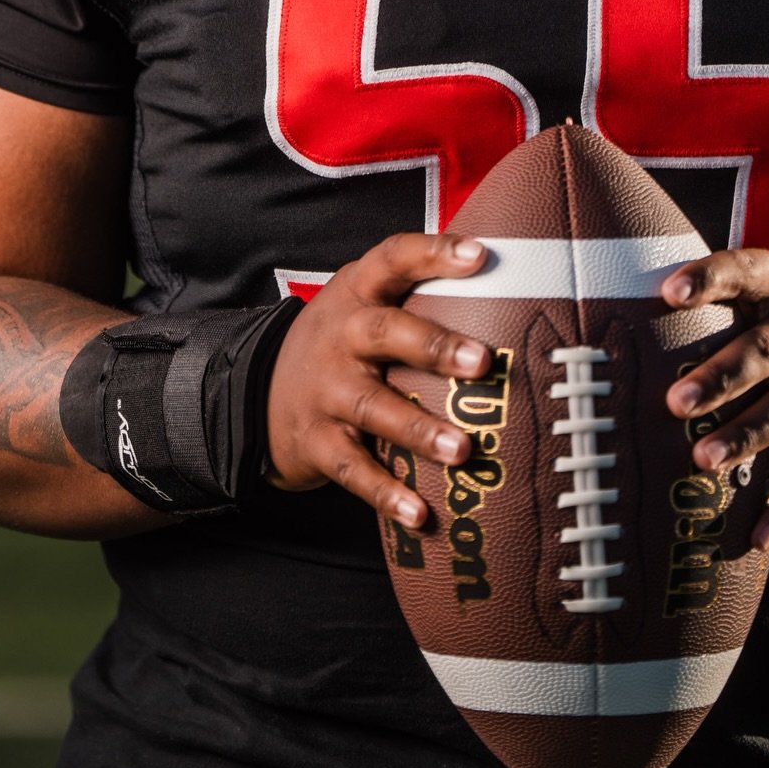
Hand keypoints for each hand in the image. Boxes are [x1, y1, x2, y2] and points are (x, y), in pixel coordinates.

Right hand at [266, 232, 491, 529]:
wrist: (255, 390)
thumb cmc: (340, 345)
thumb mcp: (363, 304)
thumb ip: (417, 296)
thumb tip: (513, 288)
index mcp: (358, 293)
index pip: (394, 259)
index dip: (434, 253)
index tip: (479, 254)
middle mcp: (342, 336)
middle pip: (385, 332)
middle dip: (434, 346)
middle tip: (482, 362)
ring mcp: (327, 390)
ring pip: (374, 407)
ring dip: (419, 429)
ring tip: (463, 449)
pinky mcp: (317, 441)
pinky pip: (353, 469)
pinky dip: (386, 494)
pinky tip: (420, 514)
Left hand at [661, 247, 768, 550]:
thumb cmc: (768, 315)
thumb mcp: (750, 291)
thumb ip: (698, 302)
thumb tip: (601, 313)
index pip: (746, 270)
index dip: (710, 279)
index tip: (667, 293)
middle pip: (767, 349)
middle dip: (721, 376)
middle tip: (674, 402)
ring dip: (747, 436)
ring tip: (701, 459)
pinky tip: (755, 535)